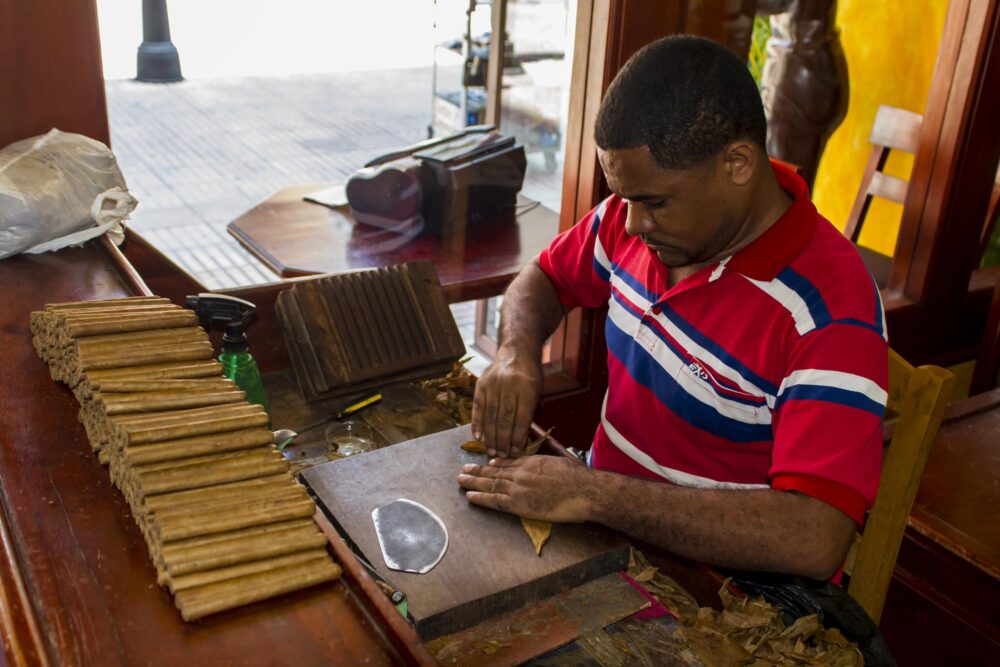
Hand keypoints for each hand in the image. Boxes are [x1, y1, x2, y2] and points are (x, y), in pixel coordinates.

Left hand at [456, 455, 592, 522]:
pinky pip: (495, 500)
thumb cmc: (579, 479)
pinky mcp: (519, 504)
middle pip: (495, 471)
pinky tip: (470, 496)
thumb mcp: (562, 463)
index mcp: (533, 462)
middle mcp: (522, 472)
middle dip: (478, 471)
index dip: (496, 464)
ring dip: (474, 482)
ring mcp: (519, 488)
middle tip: (464, 469)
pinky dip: (481, 498)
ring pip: (491, 484)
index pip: (509, 462)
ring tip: (461, 480)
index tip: (487, 463)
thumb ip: (550, 465)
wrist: (584, 491)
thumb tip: (551, 468)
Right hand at [471, 344, 541, 456]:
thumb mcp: (536, 390)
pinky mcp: (481, 385)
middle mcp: (509, 385)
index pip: (522, 418)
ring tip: (492, 451)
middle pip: (504, 419)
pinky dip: (477, 423)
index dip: (518, 437)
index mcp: (527, 387)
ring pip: (491, 415)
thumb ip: (528, 412)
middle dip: (503, 440)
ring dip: (491, 436)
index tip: (516, 451)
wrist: (516, 352)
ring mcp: (493, 384)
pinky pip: (478, 407)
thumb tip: (519, 440)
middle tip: (502, 455)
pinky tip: (478, 437)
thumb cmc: (529, 375)